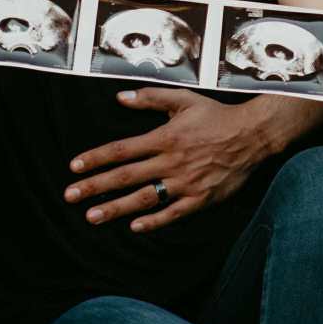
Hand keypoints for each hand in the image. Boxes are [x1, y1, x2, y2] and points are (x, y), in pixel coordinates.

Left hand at [64, 88, 281, 232]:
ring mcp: (184, 183)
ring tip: (91, 217)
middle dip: (95, 186)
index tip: (74, 167)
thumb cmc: (215, 116)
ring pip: (143, 198)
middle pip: (125, 176)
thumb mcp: (183, 99)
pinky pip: (173, 213)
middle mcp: (170, 162)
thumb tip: (120, 97)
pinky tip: (134, 227)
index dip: (96, 158)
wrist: (251, 135)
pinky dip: (153, 221)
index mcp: (164, 137)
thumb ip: (151, 98)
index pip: (121, 150)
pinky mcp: (200, 199)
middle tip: (70, 196)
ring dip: (115, 208)